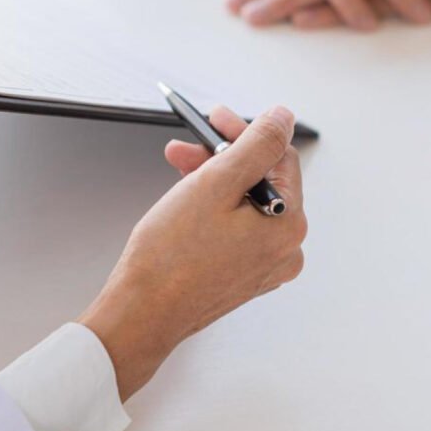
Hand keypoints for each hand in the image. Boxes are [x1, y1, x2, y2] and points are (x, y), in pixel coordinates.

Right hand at [78, 105, 305, 400]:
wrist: (142, 313)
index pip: (277, 157)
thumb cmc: (170, 256)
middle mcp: (284, 249)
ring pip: (244, 203)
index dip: (242, 132)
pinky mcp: (242, 275)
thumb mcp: (215, 183)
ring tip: (177, 173)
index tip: (213, 119)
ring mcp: (264, 265)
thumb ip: (255, 145)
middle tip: (184, 149)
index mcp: (288, 225)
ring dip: (212, 180)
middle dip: (221, 157)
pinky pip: (236, 228)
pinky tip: (185, 203)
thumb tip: (282, 117)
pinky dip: (213, 208)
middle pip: (260, 179)